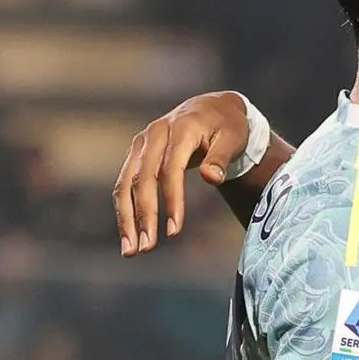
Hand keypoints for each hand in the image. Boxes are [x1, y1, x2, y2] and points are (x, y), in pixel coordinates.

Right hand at [114, 92, 252, 254]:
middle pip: (142, 179)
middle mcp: (155, 134)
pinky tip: (129, 235)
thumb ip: (221, 157)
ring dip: (126, 218)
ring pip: (126, 183)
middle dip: (144, 215)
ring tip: (131, 250)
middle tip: (147, 249)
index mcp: (181, 129)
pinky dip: (124, 209)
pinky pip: (124, 183)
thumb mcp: (234, 138)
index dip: (171, 200)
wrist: (212, 108)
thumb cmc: (228, 127)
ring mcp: (142, 143)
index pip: (171, 169)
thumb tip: (212, 179)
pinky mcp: (136, 153)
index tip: (175, 231)